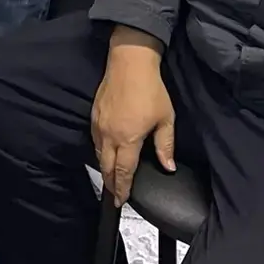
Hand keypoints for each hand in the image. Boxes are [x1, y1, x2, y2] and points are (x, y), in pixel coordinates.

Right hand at [90, 30, 175, 205]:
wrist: (129, 63)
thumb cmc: (151, 90)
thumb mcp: (165, 118)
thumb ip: (165, 145)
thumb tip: (168, 167)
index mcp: (128, 138)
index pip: (124, 172)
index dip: (122, 188)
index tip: (121, 201)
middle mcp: (110, 135)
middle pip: (106, 168)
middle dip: (111, 183)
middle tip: (115, 195)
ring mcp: (99, 126)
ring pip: (99, 155)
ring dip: (105, 169)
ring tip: (111, 178)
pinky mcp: (94, 116)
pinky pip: (95, 141)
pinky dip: (101, 152)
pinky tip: (106, 154)